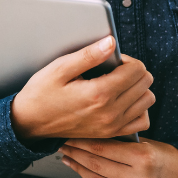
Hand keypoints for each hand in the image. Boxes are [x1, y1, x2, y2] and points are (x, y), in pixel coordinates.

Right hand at [10, 36, 154, 140]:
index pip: (136, 70)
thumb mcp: (60, 68)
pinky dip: (138, 108)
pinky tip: (124, 101)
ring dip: (138, 88)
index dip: (127, 59)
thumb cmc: (41, 94)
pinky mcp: (111, 133)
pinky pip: (141, 121)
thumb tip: (111, 43)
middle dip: (134, 70)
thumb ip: (88, 55)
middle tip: (114, 69)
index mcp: (99, 94)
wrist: (30, 122)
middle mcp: (110, 112)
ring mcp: (112, 126)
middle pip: (145, 83)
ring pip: (147, 100)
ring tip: (119, 83)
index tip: (112, 59)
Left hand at [59, 138, 177, 177]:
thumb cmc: (165, 158)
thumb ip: (121, 143)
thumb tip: (88, 137)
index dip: (82, 142)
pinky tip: (86, 174)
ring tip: (69, 160)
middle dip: (77, 154)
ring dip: (80, 170)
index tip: (69, 136)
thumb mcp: (147, 143)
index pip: (103, 149)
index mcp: (144, 158)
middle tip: (64, 146)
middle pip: (98, 166)